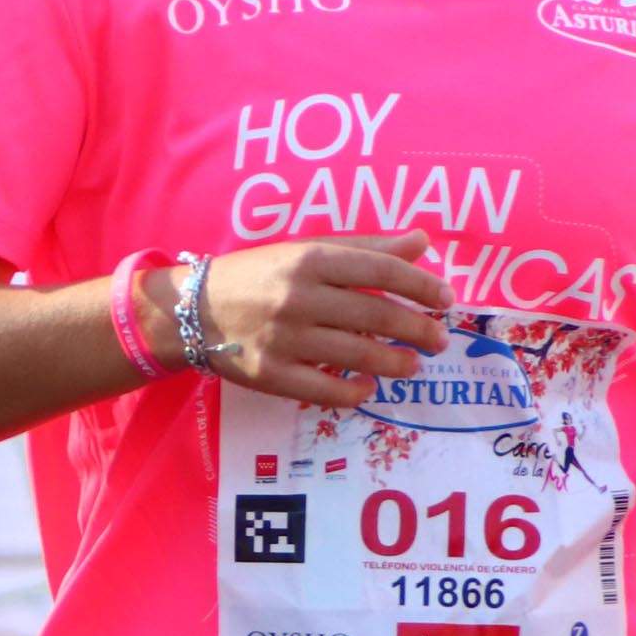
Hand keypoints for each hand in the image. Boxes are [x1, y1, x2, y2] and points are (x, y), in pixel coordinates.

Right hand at [186, 232, 457, 404]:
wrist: (190, 310)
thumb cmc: (255, 276)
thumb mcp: (305, 251)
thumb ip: (364, 248)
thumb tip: (422, 242)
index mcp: (308, 260)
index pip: (380, 270)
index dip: (421, 285)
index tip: (445, 299)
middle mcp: (297, 298)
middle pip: (375, 315)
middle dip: (417, 329)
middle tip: (437, 339)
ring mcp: (283, 339)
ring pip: (357, 355)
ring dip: (395, 362)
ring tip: (411, 365)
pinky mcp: (269, 374)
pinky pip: (325, 390)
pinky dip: (355, 392)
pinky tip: (369, 388)